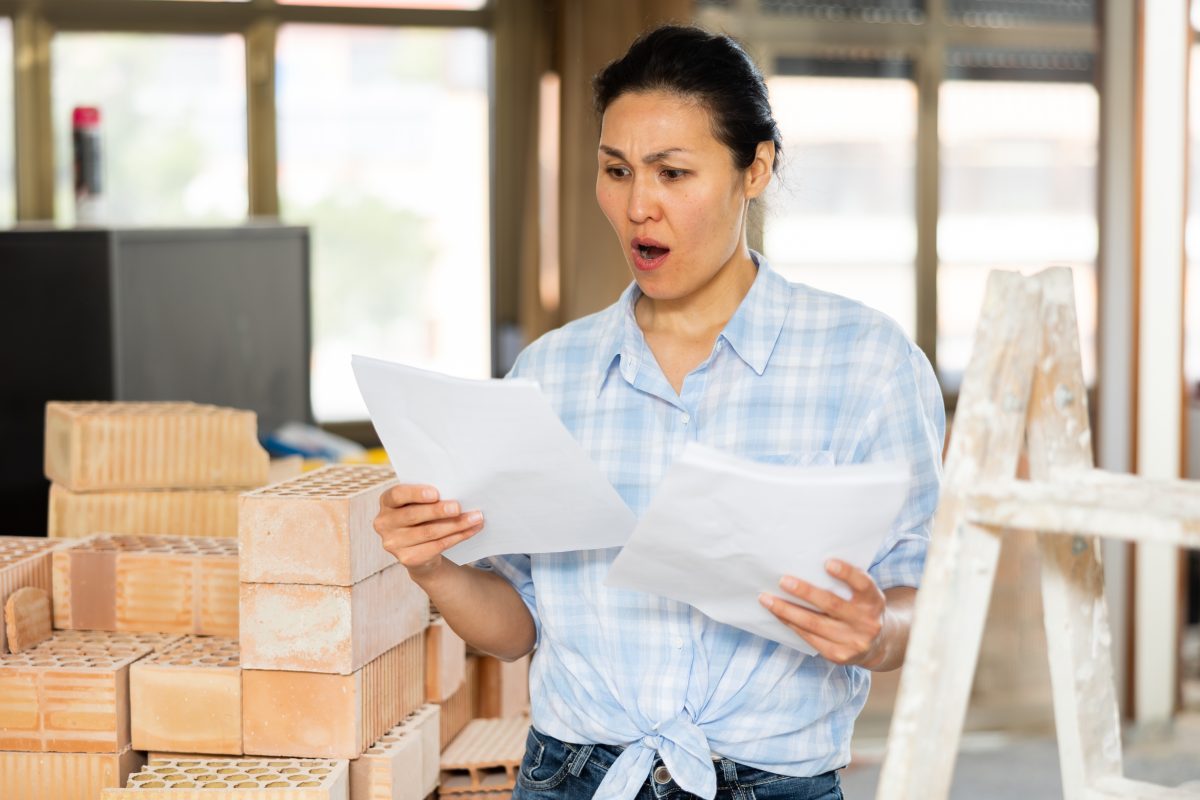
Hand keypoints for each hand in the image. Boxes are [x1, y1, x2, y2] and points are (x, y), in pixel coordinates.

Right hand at [373, 484, 483, 575]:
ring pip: (429, 532)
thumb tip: (457, 492)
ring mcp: (393, 543)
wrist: (419, 550)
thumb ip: (429, 497)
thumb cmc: (422, 517)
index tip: (436, 494)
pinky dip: (458, 537)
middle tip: (459, 507)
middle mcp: (384, 523)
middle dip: (439, 511)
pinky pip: (437, 546)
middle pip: (414, 515)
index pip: (397, 495)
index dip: (415, 494)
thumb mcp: (419, 504)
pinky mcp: (407, 559)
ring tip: (476, 517)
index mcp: (387, 503)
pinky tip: (471, 530)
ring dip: (456, 524)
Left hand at [758, 559, 887, 667]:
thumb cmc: (861, 609)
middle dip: (805, 592)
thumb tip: (807, 563)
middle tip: (783, 580)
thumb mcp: (863, 594)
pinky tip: (778, 613)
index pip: (863, 584)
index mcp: (874, 601)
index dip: (847, 573)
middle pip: (832, 605)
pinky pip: (809, 638)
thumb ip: (846, 582)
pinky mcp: (839, 656)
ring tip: (767, 598)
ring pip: (814, 624)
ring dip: (787, 610)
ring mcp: (853, 642)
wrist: (876, 645)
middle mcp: (867, 622)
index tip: (827, 562)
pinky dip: (791, 624)